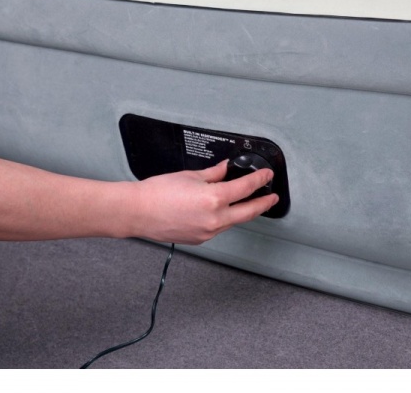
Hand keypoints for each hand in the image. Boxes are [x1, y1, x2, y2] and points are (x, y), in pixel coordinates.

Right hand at [131, 160, 278, 244]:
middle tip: (272, 197)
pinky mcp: (200, 239)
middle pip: (249, 211)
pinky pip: (219, 228)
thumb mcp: (190, 176)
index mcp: (214, 199)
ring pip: (234, 221)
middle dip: (263, 203)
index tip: (266, 176)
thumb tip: (225, 170)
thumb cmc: (157, 193)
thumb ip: (213, 174)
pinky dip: (224, 219)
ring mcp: (208, 232)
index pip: (246, 188)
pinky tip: (220, 211)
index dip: (260, 180)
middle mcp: (215, 219)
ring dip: (243, 212)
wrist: (138, 212)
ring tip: (247, 203)